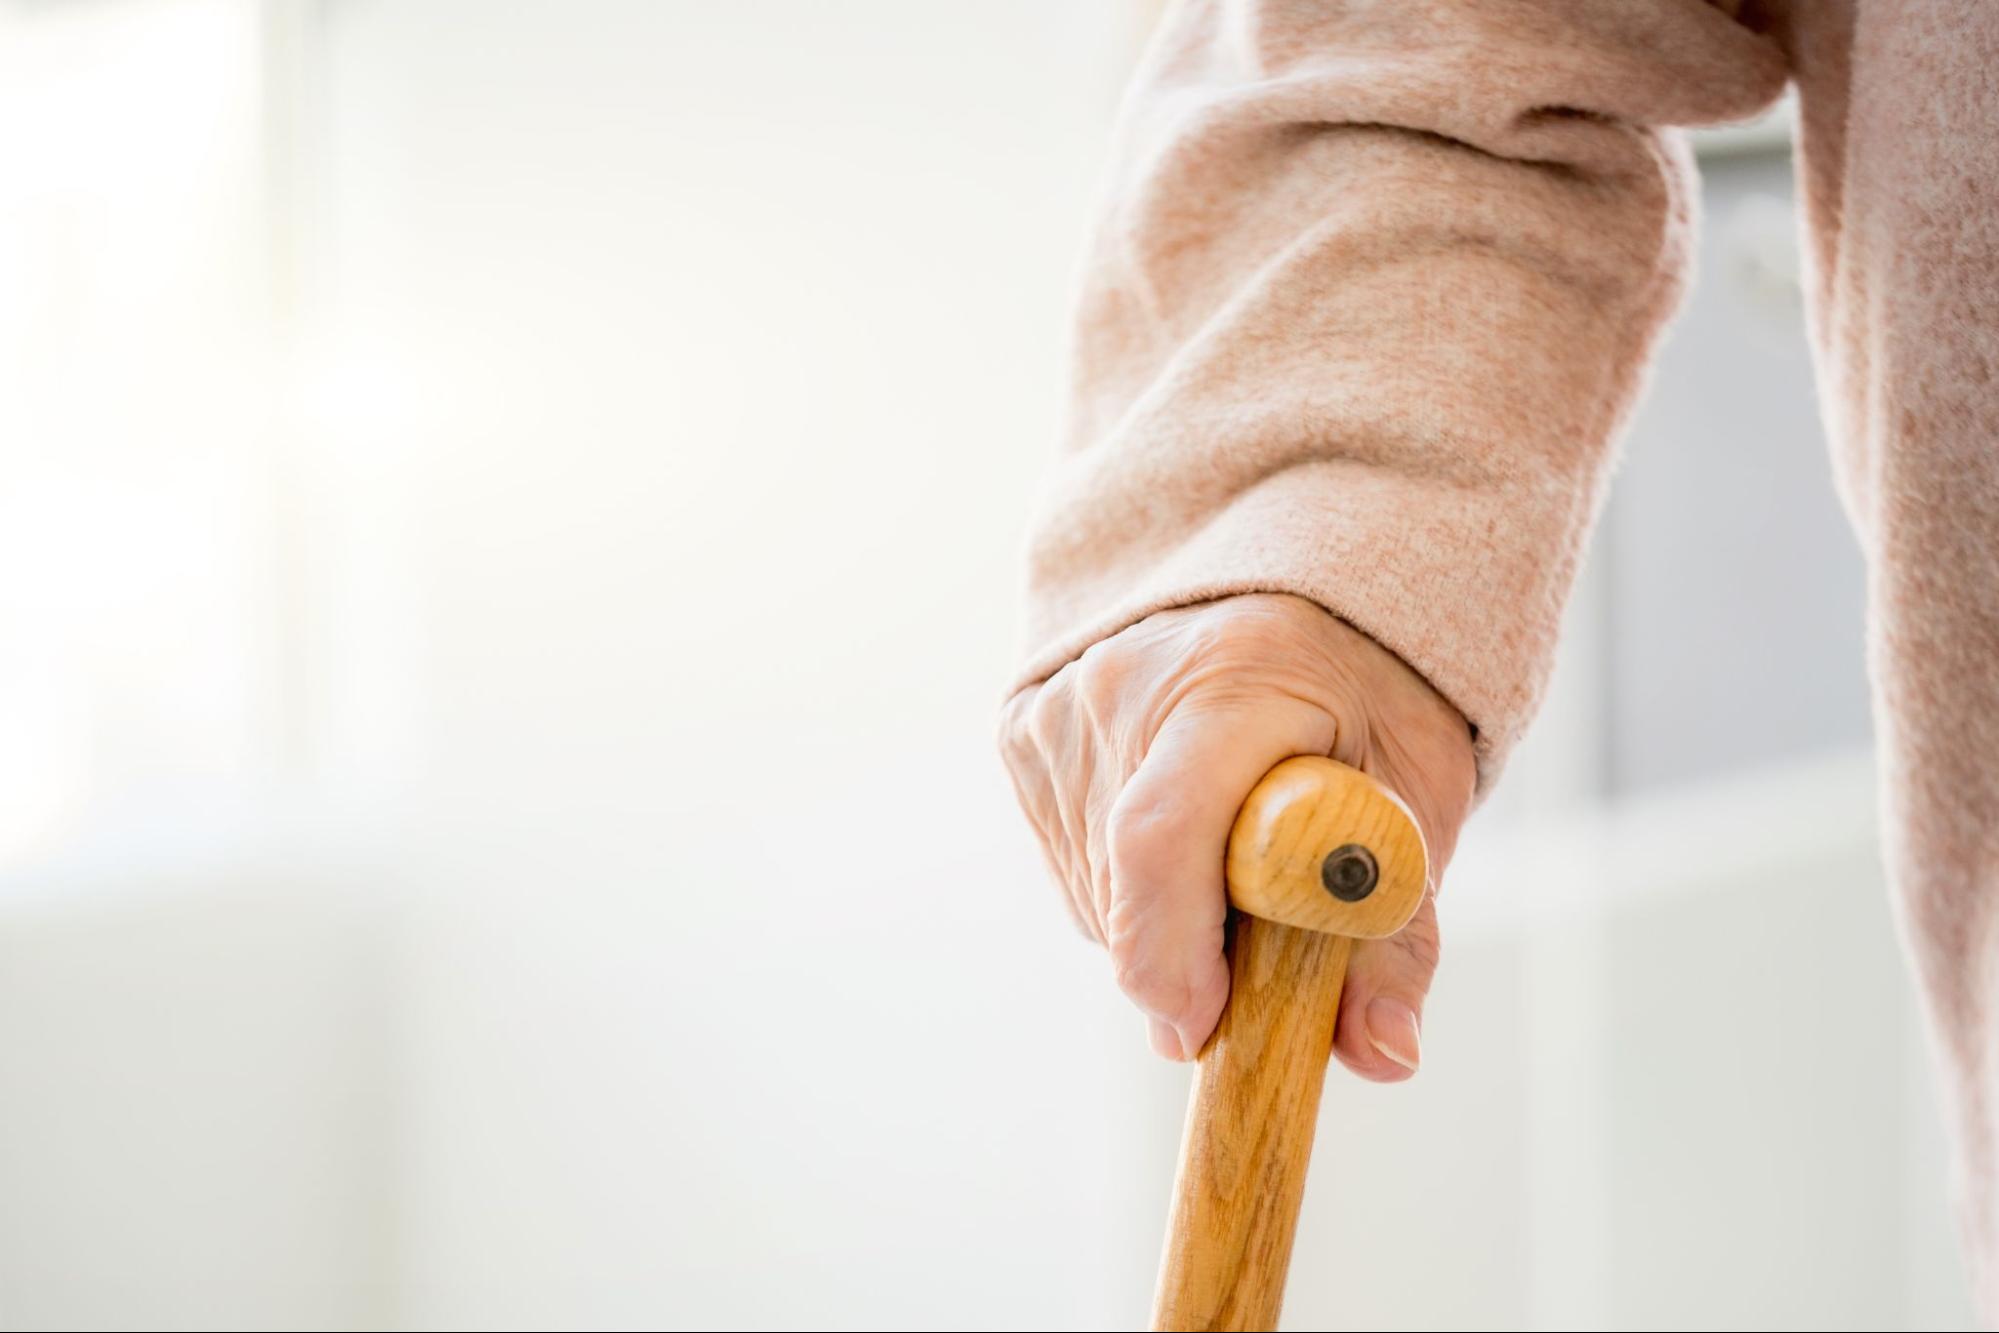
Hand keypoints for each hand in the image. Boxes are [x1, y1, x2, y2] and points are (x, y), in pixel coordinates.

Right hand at [999, 593, 1476, 1077]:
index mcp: (1236, 679)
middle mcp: (1122, 685)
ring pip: (1093, 894)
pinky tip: (1187, 840)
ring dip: (1162, 928)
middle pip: (1126, 887)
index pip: (1160, 836)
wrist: (1295, 591)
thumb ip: (1399, 931)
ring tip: (1234, 862)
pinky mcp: (1021, 733)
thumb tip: (1384, 1054)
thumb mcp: (1419, 798)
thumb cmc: (1369, 693)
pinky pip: (1070, 867)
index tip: (1203, 1027)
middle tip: (1269, 938)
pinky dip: (1127, 891)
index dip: (1172, 952)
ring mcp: (1058, 708)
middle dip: (1193, 959)